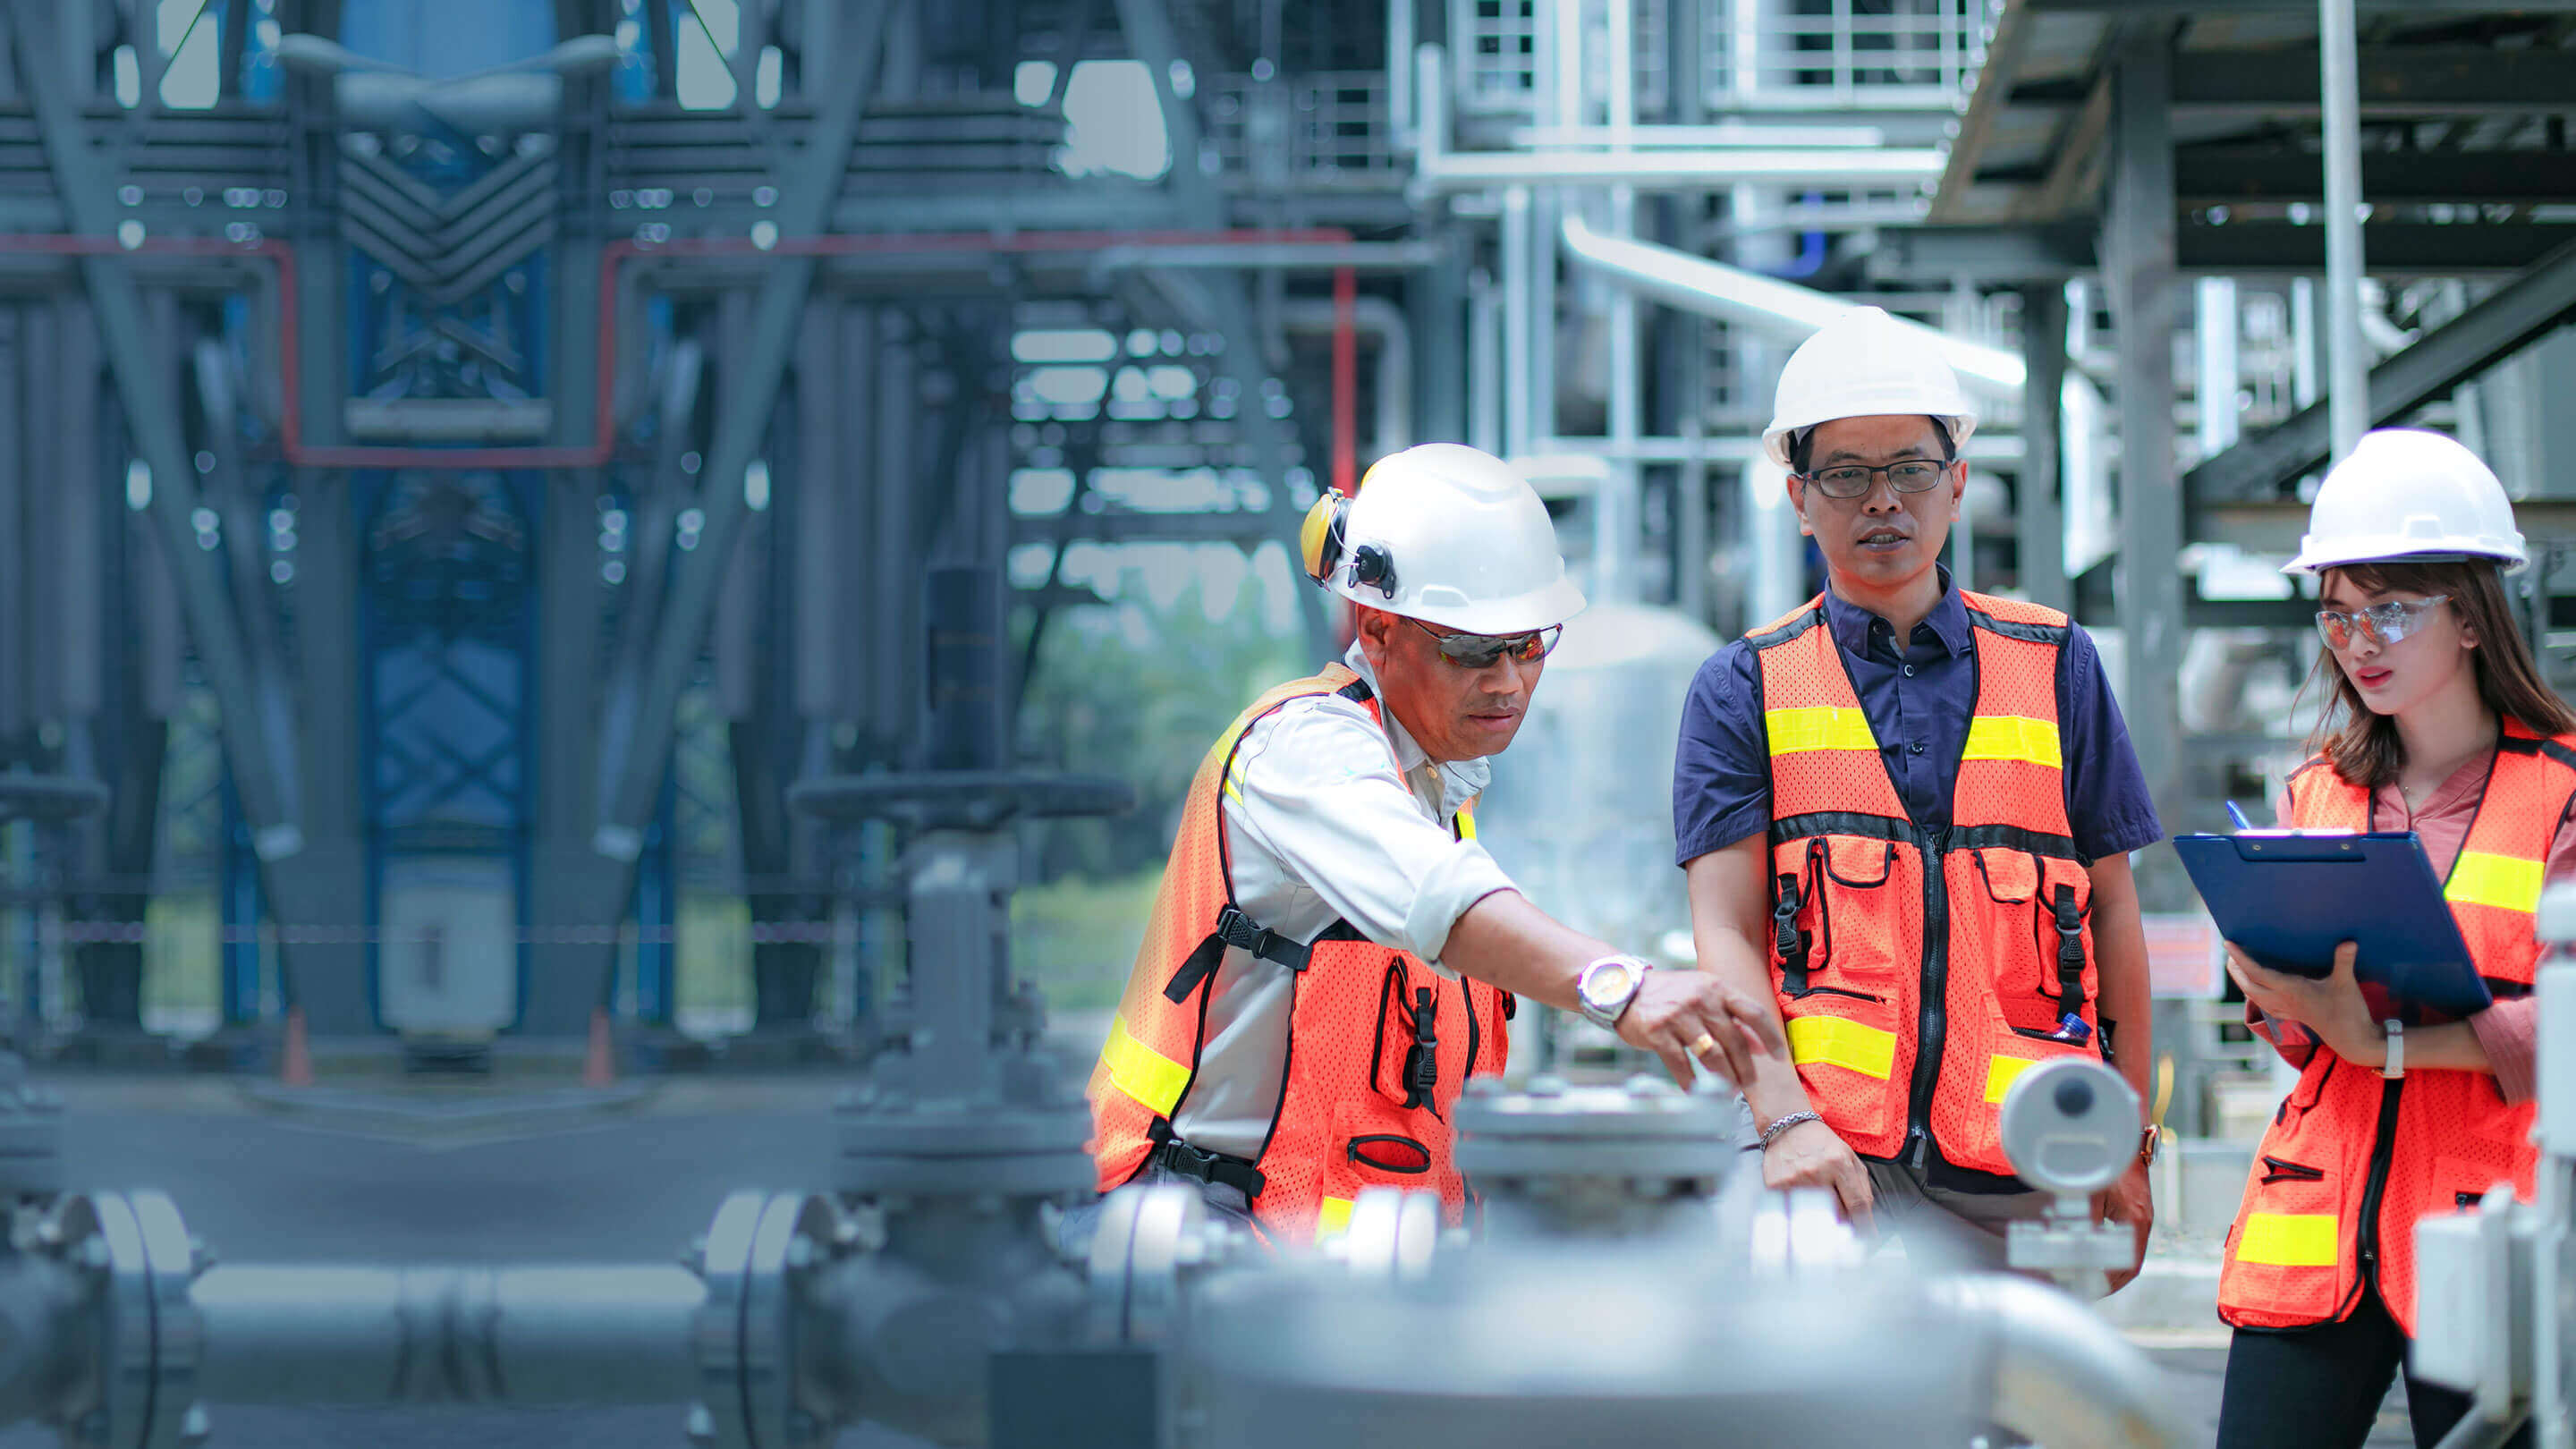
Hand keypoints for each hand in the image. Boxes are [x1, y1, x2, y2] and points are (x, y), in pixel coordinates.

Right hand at [1615, 966, 1786, 1089]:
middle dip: (1745, 1067)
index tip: (1779, 1057)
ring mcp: (1678, 1015)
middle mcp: (1700, 999)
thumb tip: (1759, 1046)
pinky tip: (1694, 1090)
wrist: (1625, 989)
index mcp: (1717, 987)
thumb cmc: (1670, 995)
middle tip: (1748, 1083)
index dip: (1770, 1037)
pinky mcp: (1658, 1031)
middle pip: (1734, 1040)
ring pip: (1711, 1055)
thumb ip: (1731, 1017)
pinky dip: (1690, 1081)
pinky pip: (1681, 1063)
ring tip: (1728, 1090)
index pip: (1753, 1012)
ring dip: (1723, 1078)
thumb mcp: (1704, 995)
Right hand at [1762, 1116, 1873, 1232]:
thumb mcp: (1850, 1157)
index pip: (1857, 1204)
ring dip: (1821, 1216)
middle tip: (1840, 1214)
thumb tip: (1865, 1219)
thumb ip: (1861, 1187)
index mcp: (1839, 1163)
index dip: (1865, 1225)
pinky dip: (1800, 1210)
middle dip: (1842, 1219)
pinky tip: (1800, 1196)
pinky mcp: (1776, 1186)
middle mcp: (1817, 1171)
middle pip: (1837, 1214)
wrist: (1787, 1126)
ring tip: (1819, 1200)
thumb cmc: (1821, 1143)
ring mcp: (1795, 1180)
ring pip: (1816, 1216)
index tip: (1869, 1237)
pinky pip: (1793, 1211)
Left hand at [2092, 1158, 2152, 1292]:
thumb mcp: (2092, 1195)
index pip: (2129, 1266)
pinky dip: (2115, 1254)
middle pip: (2131, 1264)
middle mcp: (2143, 1222)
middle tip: (2089, 1290)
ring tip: (2092, 1280)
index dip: (2111, 1283)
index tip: (2093, 1290)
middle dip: (2111, 1281)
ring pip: (2130, 1254)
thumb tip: (2079, 1251)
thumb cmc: (2107, 1165)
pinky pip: (2127, 1241)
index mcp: (2135, 1221)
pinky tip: (2099, 1257)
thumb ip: (2087, 1224)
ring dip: (2113, 1270)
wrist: (2123, 1141)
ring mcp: (2141, 1217)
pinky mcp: (2134, 1211)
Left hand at [2223, 940, 2383, 1066]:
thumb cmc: (2348, 1011)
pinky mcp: (2292, 1015)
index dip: (2241, 958)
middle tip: (2229, 952)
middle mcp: (2283, 1000)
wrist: (2352, 1041)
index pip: (2257, 972)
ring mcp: (2286, 1010)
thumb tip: (2349, 941)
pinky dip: (2255, 994)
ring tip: (2237, 966)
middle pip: (2248, 985)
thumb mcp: (2346, 984)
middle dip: (2235, 969)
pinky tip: (2255, 990)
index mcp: (2290, 990)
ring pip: (2254, 996)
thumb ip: (2344, 961)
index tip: (2227, 943)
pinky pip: (2265, 1004)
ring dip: (2243, 981)